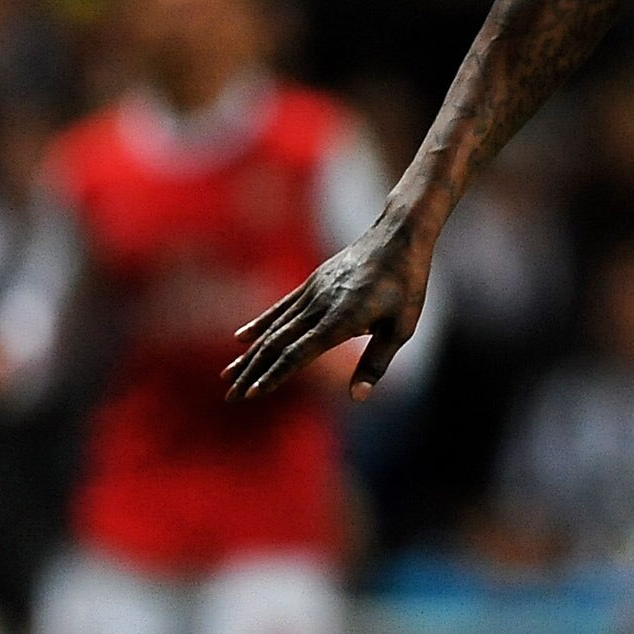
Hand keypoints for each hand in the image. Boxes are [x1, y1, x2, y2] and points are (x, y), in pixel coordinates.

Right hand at [224, 215, 433, 402]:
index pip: (299, 353)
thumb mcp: (401, 327)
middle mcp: (319, 306)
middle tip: (230, 397)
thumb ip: (375, 362)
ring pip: (273, 328)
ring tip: (227, 374)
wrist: (398, 236)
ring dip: (249, 354)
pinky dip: (260, 323)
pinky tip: (241, 338)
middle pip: (277, 344)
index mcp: (340, 319)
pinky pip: (281, 307)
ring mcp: (312, 292)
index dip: (275, 375)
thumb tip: (357, 397)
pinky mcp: (312, 282)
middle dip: (252, 372)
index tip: (254, 394)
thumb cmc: (406, 284)